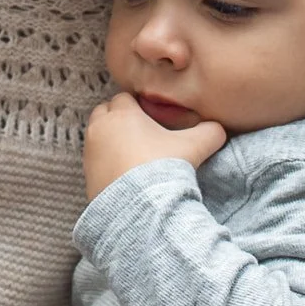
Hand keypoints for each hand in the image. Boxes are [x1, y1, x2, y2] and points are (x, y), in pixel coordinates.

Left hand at [83, 94, 225, 200]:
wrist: (141, 208)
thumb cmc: (164, 169)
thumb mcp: (196, 146)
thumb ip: (210, 131)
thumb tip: (217, 129)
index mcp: (122, 114)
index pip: (124, 97)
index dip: (138, 106)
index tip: (151, 118)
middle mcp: (100, 129)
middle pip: (104, 113)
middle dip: (119, 118)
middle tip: (140, 134)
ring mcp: (90, 153)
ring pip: (97, 137)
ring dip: (111, 140)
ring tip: (133, 155)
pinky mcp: (86, 176)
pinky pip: (95, 162)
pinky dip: (106, 163)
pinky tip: (125, 175)